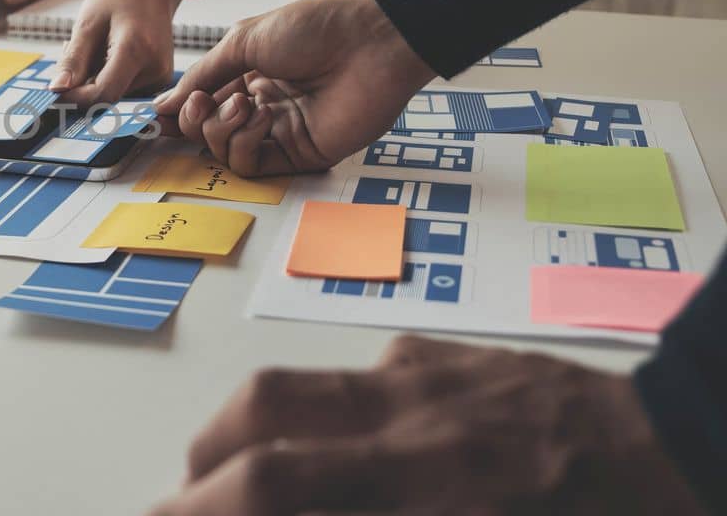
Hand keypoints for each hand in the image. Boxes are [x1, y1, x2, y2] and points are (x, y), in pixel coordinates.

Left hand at [51, 0, 185, 103]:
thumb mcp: (88, 22)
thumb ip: (74, 59)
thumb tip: (57, 90)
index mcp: (136, 51)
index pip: (102, 94)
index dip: (75, 97)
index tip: (57, 86)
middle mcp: (155, 69)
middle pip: (107, 94)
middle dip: (82, 81)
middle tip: (73, 48)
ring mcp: (161, 76)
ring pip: (114, 92)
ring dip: (93, 76)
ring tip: (94, 44)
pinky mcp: (161, 78)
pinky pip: (124, 86)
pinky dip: (108, 74)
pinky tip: (107, 50)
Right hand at [149, 335, 704, 514]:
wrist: (707, 446)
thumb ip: (380, 513)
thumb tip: (307, 497)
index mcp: (438, 486)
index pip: (276, 485)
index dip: (201, 506)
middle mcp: (424, 420)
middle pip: (267, 415)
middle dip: (203, 468)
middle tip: (185, 504)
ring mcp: (443, 378)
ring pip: (303, 380)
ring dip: (246, 430)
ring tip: (236, 473)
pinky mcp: (465, 359)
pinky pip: (374, 371)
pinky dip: (338, 411)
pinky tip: (358, 445)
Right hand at [153, 0, 434, 175]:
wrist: (368, 39)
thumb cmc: (313, 28)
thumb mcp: (242, 40)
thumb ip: (202, 76)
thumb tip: (164, 103)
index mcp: (249, 77)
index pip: (202, 106)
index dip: (180, 111)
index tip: (158, 112)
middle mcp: (263, 106)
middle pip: (207, 133)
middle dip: (195, 120)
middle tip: (202, 103)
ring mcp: (282, 132)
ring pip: (226, 153)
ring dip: (221, 130)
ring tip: (242, 103)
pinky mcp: (302, 154)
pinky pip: (254, 165)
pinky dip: (245, 144)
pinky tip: (260, 116)